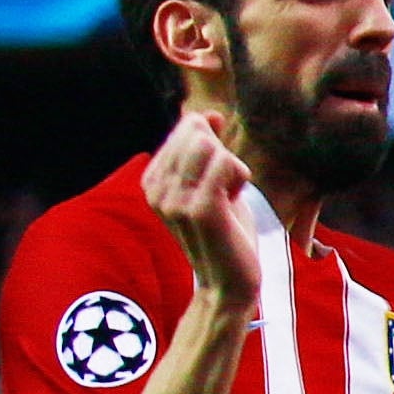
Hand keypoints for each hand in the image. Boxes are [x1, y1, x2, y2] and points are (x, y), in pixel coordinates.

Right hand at [144, 108, 262, 309]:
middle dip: (224, 154)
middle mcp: (156, 187)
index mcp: (152, 179)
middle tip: (225, 190)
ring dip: (234, 168)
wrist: (229, 280)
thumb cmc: (226, 230)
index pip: (188, 127)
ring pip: (212, 145)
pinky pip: (227, 163)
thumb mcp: (213, 182)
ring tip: (228, 197)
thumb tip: (210, 114)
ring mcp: (174, 198)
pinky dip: (240, 177)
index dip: (215, 148)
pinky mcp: (199, 208)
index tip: (214, 182)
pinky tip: (234, 200)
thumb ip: (207, 148)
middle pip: (198, 132)